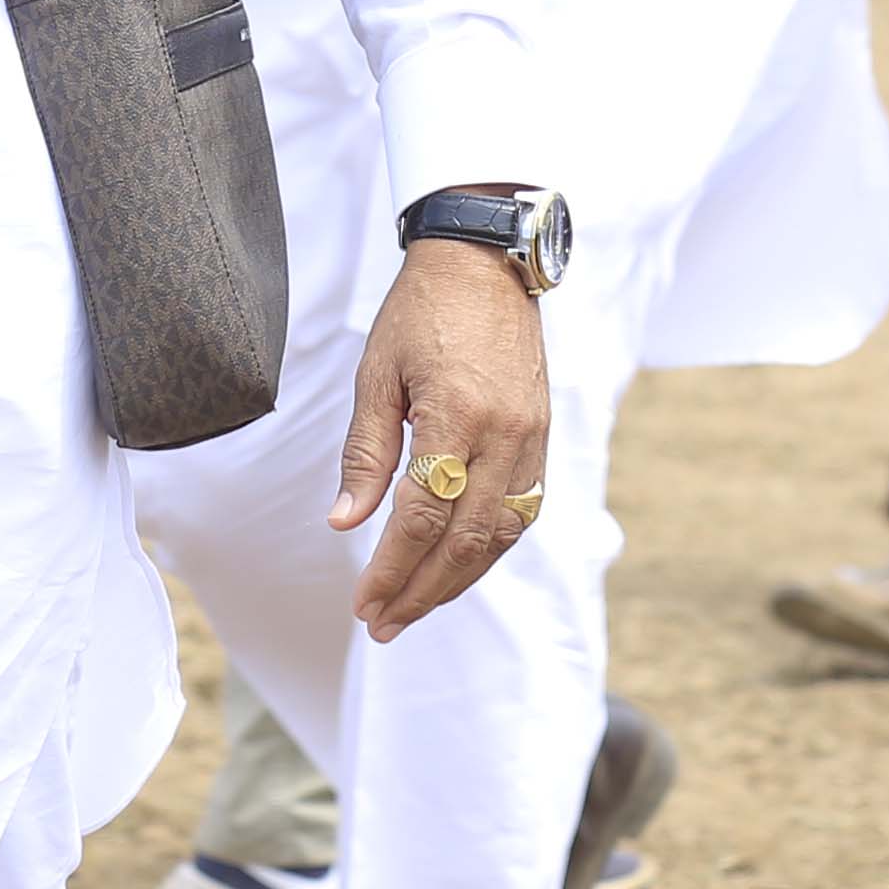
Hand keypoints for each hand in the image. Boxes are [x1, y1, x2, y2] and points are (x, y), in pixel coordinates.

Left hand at [333, 230, 550, 640]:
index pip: (423, 517)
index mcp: (457, 416)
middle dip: (422, 590)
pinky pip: (520, 511)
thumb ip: (365, 453)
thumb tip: (345, 524)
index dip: (392, 568)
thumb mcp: (376, 374)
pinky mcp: (543, 438)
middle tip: (382, 624)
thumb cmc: (420, 312)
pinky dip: (487, 548)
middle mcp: (505, 436)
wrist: (485, 264)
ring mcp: (532, 440)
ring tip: (413, 607)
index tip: (364, 604)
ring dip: (457, 580)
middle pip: (465, 540)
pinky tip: (457, 567)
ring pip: (498, 535)